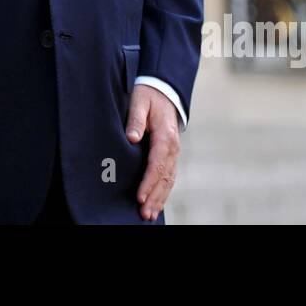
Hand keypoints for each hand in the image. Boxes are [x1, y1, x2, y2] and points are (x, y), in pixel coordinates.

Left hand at [125, 83, 179, 220]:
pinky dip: (163, 192)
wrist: (164, 90)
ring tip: (149, 215)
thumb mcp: (139, 102)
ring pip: (168, 180)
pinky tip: (156, 204)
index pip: (156, 164)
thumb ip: (135, 119)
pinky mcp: (170, 155)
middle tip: (144, 213)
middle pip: (164, 177)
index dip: (148, 182)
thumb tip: (132, 138)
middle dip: (154, 197)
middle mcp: (172, 148)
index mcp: (165, 136)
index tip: (140, 196)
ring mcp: (173, 153)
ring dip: (160, 198)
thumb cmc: (148, 96)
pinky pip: (169, 177)